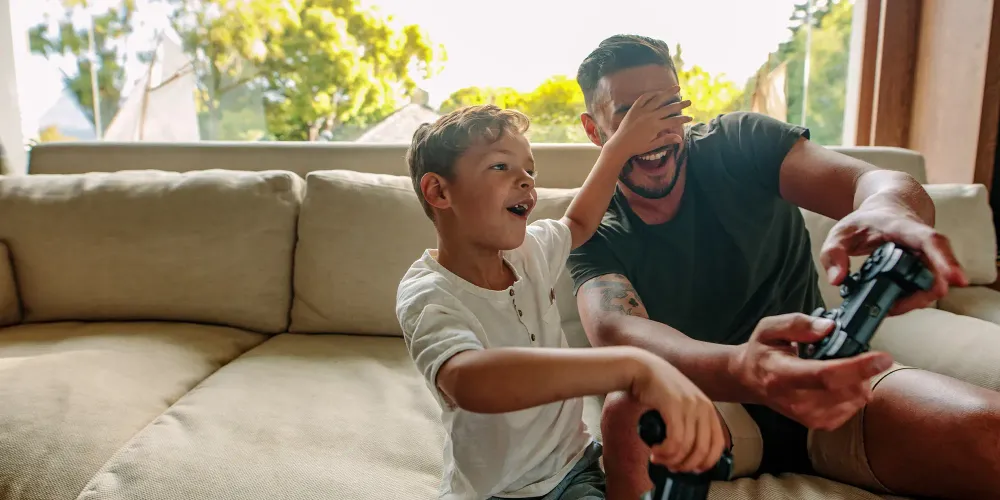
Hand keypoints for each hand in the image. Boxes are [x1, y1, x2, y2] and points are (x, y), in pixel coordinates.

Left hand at [606, 86, 692, 159]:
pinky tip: (659, 92)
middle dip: (680, 105)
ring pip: (658, 99)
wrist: (620, 144)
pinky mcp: (634, 108)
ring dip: (668, 93)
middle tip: (689, 101)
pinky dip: (652, 93)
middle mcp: (650, 116)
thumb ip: (666, 140)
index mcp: (655, 126)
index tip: (691, 117)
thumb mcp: (652, 145)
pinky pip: (644, 98)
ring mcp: (642, 111)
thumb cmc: (637, 147)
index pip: (674, 121)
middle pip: (669, 108)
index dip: (683, 119)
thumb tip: (680, 138)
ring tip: (677, 87)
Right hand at [629, 350, 725, 473]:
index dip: (707, 462)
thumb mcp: (681, 405)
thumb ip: (689, 423)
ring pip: (688, 448)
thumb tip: (688, 453)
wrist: (642, 369)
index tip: (692, 469)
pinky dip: (665, 452)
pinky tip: (655, 451)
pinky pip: (675, 441)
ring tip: (658, 459)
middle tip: (672, 468)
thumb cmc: (658, 390)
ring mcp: (690, 406)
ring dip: (671, 460)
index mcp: (709, 409)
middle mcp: (704, 408)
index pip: (718, 444)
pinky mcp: (674, 407)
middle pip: (703, 450)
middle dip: (687, 465)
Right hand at [730, 313, 894, 430]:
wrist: (750, 379)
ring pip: (854, 401)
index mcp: (780, 374)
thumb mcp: (769, 328)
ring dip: (860, 381)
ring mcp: (807, 416)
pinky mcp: (818, 423)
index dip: (858, 367)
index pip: (825, 375)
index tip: (882, 357)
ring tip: (842, 367)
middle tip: (854, 353)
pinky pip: (852, 409)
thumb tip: (829, 327)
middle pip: (846, 391)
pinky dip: (854, 392)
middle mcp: (794, 401)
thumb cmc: (762, 352)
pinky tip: (841, 382)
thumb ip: (797, 323)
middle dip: (863, 371)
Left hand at [820, 205, 968, 314]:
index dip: (945, 260)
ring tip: (883, 306)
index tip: (956, 279)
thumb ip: (832, 253)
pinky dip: (908, 300)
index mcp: (904, 228)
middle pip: (935, 273)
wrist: (886, 211)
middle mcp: (922, 244)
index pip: (930, 241)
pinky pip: (922, 290)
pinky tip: (888, 303)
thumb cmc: (864, 222)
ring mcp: (926, 258)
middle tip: (889, 308)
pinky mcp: (924, 270)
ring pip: (929, 286)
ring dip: (910, 302)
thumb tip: (837, 280)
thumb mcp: (840, 233)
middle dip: (917, 297)